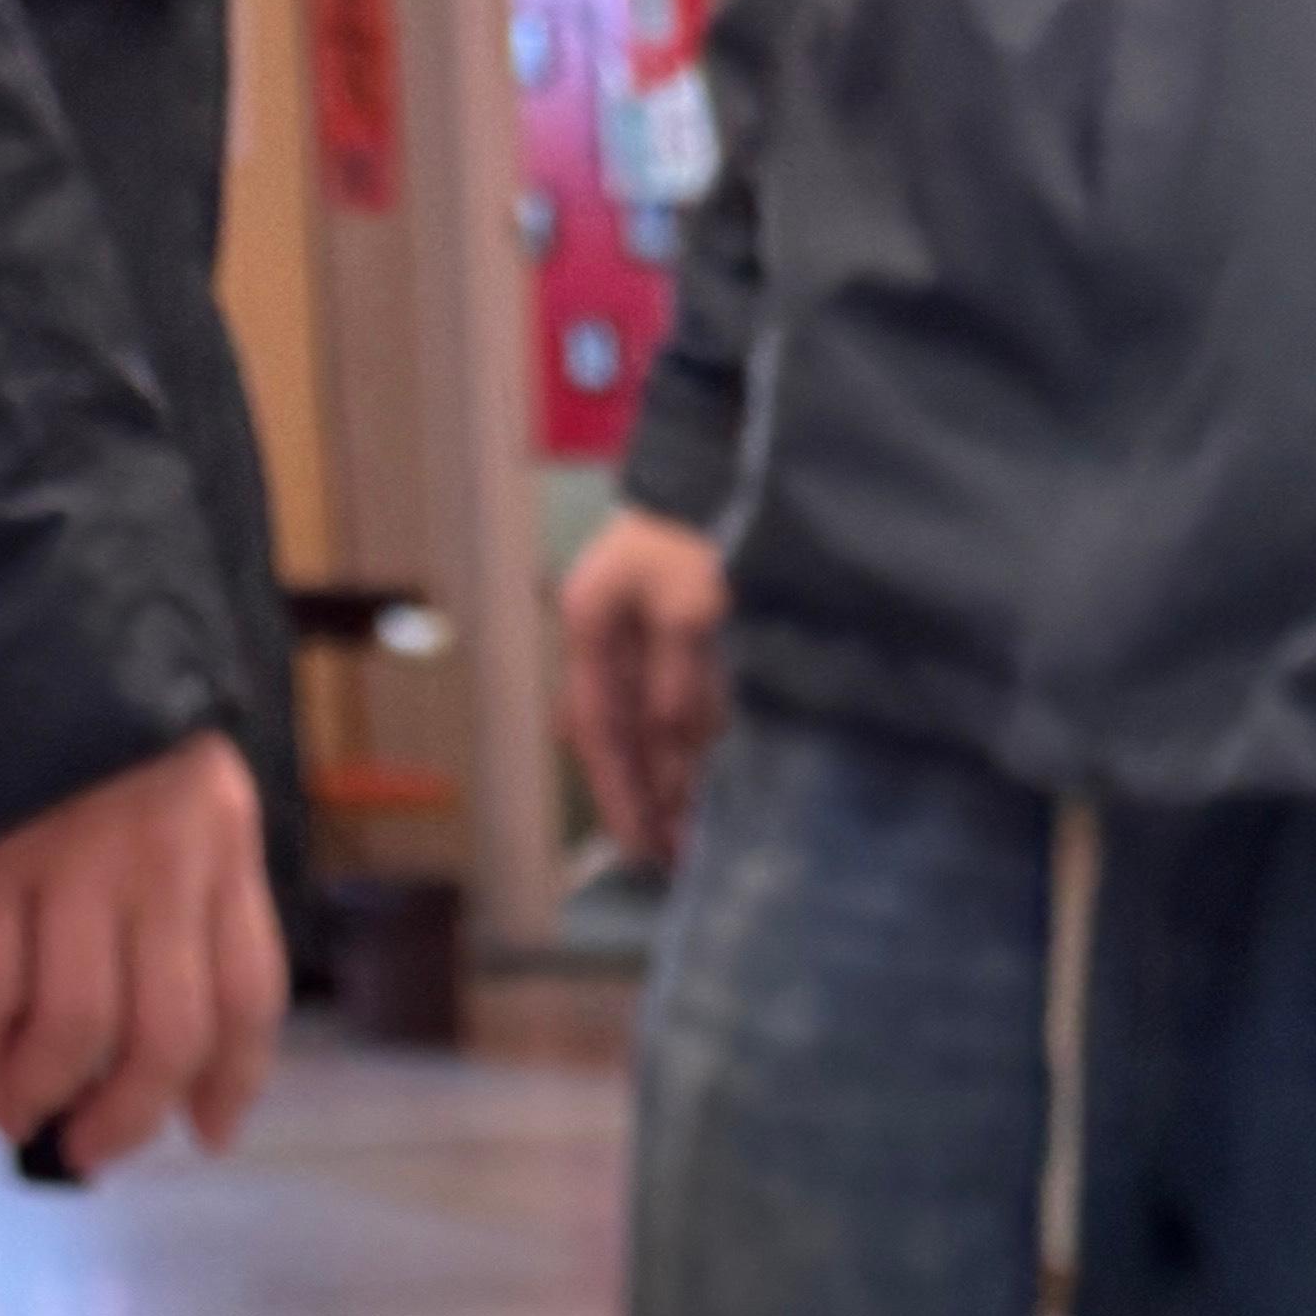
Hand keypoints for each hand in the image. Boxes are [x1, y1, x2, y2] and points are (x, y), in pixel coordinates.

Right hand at [0, 729, 282, 1176]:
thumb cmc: (63, 667)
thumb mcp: (162, 751)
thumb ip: (177, 852)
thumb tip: (149, 991)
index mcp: (220, 830)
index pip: (249, 991)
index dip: (233, 1080)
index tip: (206, 1134)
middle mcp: (160, 854)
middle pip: (165, 1034)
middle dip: (125, 1114)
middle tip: (84, 1149)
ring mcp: (69, 853)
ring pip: (75, 1026)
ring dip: (38, 1091)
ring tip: (10, 1115)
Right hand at [560, 505, 729, 868]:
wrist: (723, 455)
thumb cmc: (700, 521)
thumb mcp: (690, 606)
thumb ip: (677, 687)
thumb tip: (670, 758)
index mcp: (592, 624)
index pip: (600, 730)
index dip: (621, 795)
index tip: (641, 849)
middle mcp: (607, 633)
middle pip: (615, 735)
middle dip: (641, 798)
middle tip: (668, 859)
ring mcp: (636, 629)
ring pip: (643, 724)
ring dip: (664, 778)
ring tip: (687, 835)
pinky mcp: (673, 626)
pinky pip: (671, 702)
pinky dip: (685, 745)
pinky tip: (701, 779)